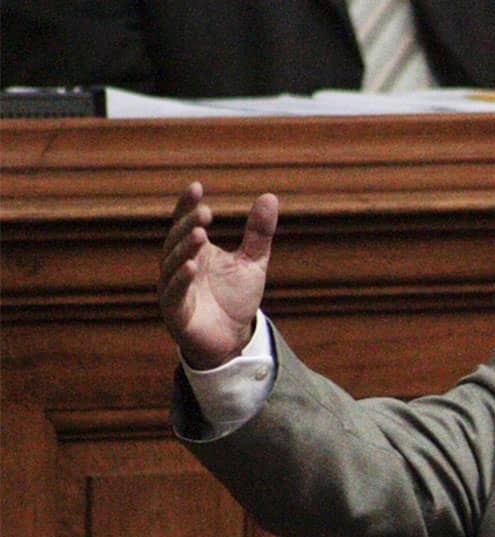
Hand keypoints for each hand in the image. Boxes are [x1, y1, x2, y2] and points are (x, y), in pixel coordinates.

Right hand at [158, 182, 278, 368]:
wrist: (233, 339)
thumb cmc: (236, 298)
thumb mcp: (253, 262)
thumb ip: (259, 233)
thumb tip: (270, 196)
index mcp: (193, 252)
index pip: (185, 223)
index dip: (187, 205)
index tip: (197, 187)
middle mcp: (178, 267)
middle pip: (176, 241)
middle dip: (188, 225)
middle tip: (204, 211)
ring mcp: (174, 290)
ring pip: (172, 265)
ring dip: (184, 249)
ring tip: (199, 233)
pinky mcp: (176, 314)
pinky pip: (174, 294)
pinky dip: (181, 279)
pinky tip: (191, 267)